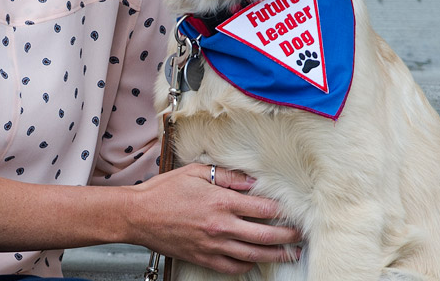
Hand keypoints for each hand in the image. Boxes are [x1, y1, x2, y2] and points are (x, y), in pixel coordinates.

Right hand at [127, 163, 300, 275]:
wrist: (139, 215)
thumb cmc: (164, 191)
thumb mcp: (195, 172)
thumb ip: (226, 176)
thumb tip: (250, 181)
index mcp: (221, 201)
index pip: (262, 207)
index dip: (280, 210)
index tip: (291, 211)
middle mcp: (222, 225)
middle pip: (265, 234)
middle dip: (287, 236)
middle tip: (300, 236)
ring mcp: (214, 245)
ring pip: (254, 254)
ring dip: (276, 255)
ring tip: (290, 254)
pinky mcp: (205, 258)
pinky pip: (235, 267)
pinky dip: (249, 264)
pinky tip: (256, 260)